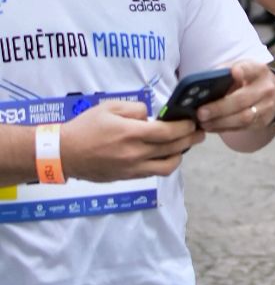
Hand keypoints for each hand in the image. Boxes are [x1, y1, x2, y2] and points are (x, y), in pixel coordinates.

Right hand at [61, 99, 201, 180]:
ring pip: (168, 166)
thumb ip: (135, 110)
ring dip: (181, 154)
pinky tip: (168, 155)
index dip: (185, 127)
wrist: (64, 153)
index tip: (193, 122)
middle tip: (200, 132)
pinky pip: (155, 173)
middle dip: (190, 139)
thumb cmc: (85, 127)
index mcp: (131, 133)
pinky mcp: (129, 177)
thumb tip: (151, 116)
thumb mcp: (109, 107)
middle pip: (173, 148)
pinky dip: (166, 164)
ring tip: (185, 145)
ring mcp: (133, 168)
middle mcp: (135, 153)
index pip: (168, 132)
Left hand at [196, 61, 274, 132]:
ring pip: (243, 118)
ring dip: (220, 122)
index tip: (234, 72)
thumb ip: (224, 72)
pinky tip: (210, 127)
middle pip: (242, 100)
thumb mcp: (239, 68)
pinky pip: (241, 128)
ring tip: (203, 122)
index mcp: (258, 71)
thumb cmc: (247, 79)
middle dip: (220, 108)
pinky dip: (223, 128)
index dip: (242, 71)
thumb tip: (202, 85)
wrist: (271, 93)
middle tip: (201, 112)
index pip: (250, 69)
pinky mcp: (262, 122)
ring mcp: (266, 107)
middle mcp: (265, 89)